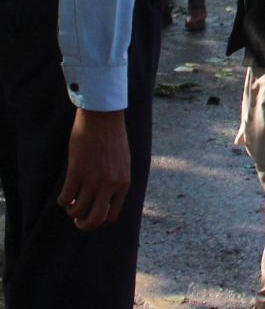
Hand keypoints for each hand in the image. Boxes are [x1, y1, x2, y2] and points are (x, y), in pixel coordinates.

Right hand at [57, 109, 129, 230]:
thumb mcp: (122, 164)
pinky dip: (62, 201)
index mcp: (123, 184)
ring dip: (71, 211)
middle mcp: (110, 186)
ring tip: (71, 202)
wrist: (103, 118)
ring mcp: (93, 180)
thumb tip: (105, 201)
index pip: (112, 215)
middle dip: (83, 225)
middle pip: (94, 220)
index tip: (91, 218)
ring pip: (77, 211)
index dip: (99, 222)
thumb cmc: (113, 138)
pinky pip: (65, 198)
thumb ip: (116, 182)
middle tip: (77, 220)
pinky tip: (63, 195)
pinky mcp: (76, 173)